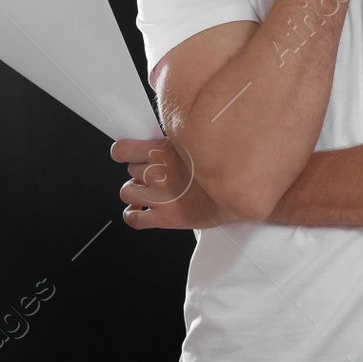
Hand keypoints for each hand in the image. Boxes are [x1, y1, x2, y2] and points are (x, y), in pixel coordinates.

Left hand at [110, 136, 247, 229]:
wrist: (239, 195)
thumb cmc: (222, 171)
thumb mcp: (199, 145)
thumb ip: (177, 144)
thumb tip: (164, 142)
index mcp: (165, 151)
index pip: (123, 150)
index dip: (123, 154)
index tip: (126, 156)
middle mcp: (159, 173)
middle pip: (131, 170)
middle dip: (140, 173)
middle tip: (154, 176)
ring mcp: (160, 196)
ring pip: (126, 192)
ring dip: (135, 192)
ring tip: (146, 193)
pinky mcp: (164, 218)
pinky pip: (133, 219)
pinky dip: (132, 215)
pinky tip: (139, 212)